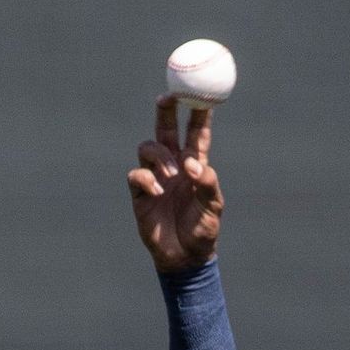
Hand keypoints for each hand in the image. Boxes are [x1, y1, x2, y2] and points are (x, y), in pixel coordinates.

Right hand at [128, 96, 223, 272]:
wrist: (185, 257)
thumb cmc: (203, 230)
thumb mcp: (213, 207)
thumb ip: (207, 183)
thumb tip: (193, 163)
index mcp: (194, 164)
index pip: (196, 132)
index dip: (198, 111)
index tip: (201, 92)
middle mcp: (173, 165)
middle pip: (166, 128)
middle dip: (166, 110)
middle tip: (168, 98)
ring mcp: (155, 177)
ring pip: (148, 147)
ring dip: (159, 155)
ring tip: (171, 175)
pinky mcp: (140, 193)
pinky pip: (136, 175)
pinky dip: (146, 179)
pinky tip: (158, 192)